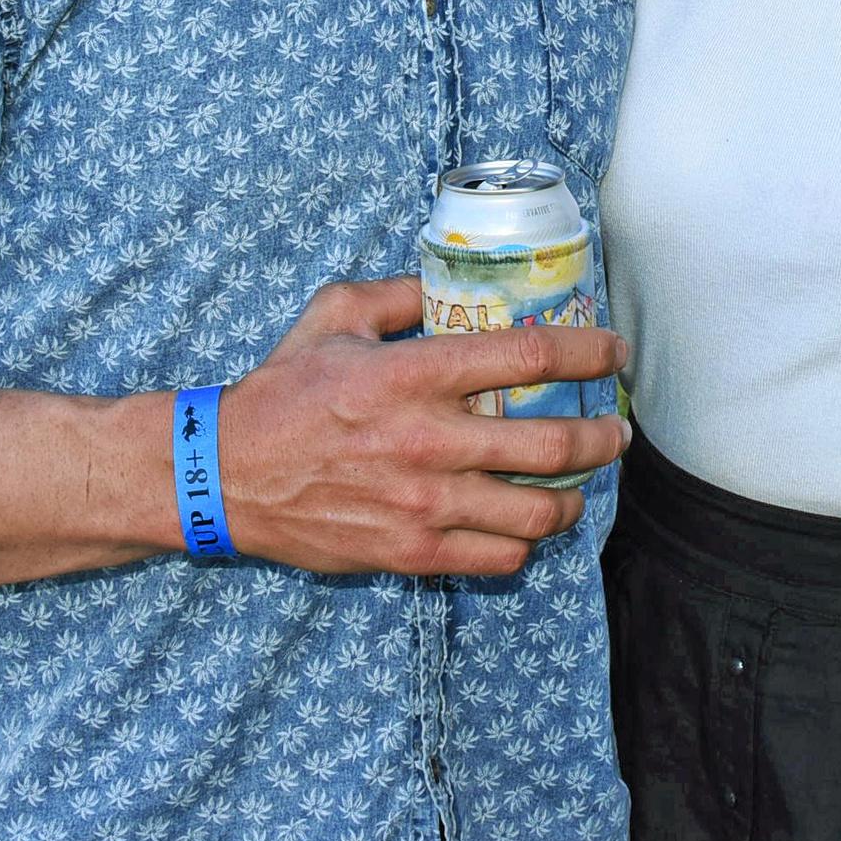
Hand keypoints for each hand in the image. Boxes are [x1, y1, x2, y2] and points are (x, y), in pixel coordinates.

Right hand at [216, 275, 627, 577]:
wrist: (225, 475)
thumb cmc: (281, 391)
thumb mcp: (335, 315)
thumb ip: (400, 293)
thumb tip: (451, 283)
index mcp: (415, 374)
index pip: (530, 357)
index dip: (589, 353)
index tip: (613, 352)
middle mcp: (431, 441)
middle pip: (554, 443)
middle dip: (603, 437)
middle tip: (615, 431)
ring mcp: (425, 505)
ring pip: (537, 511)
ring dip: (575, 497)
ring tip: (580, 485)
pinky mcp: (412, 553)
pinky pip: (498, 557)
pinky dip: (524, 542)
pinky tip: (523, 525)